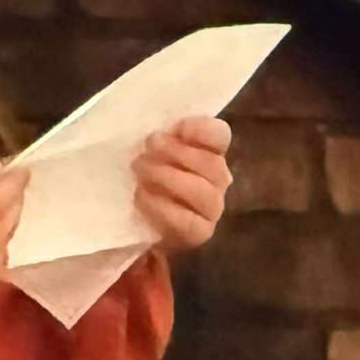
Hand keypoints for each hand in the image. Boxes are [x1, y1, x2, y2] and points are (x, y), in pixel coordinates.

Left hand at [132, 116, 232, 252]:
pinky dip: (160, 206)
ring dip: (168, 178)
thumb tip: (154, 134)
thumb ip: (161, 140)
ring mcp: (212, 209)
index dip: (202, 129)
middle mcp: (218, 180)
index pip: (219, 136)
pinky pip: (186, 221)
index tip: (179, 127)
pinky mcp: (199, 232)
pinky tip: (140, 196)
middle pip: (212, 164)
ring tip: (140, 172)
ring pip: (203, 192)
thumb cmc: (149, 178)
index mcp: (210, 153)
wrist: (142, 223)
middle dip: (177, 154)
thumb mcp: (152, 153)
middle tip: (147, 149)